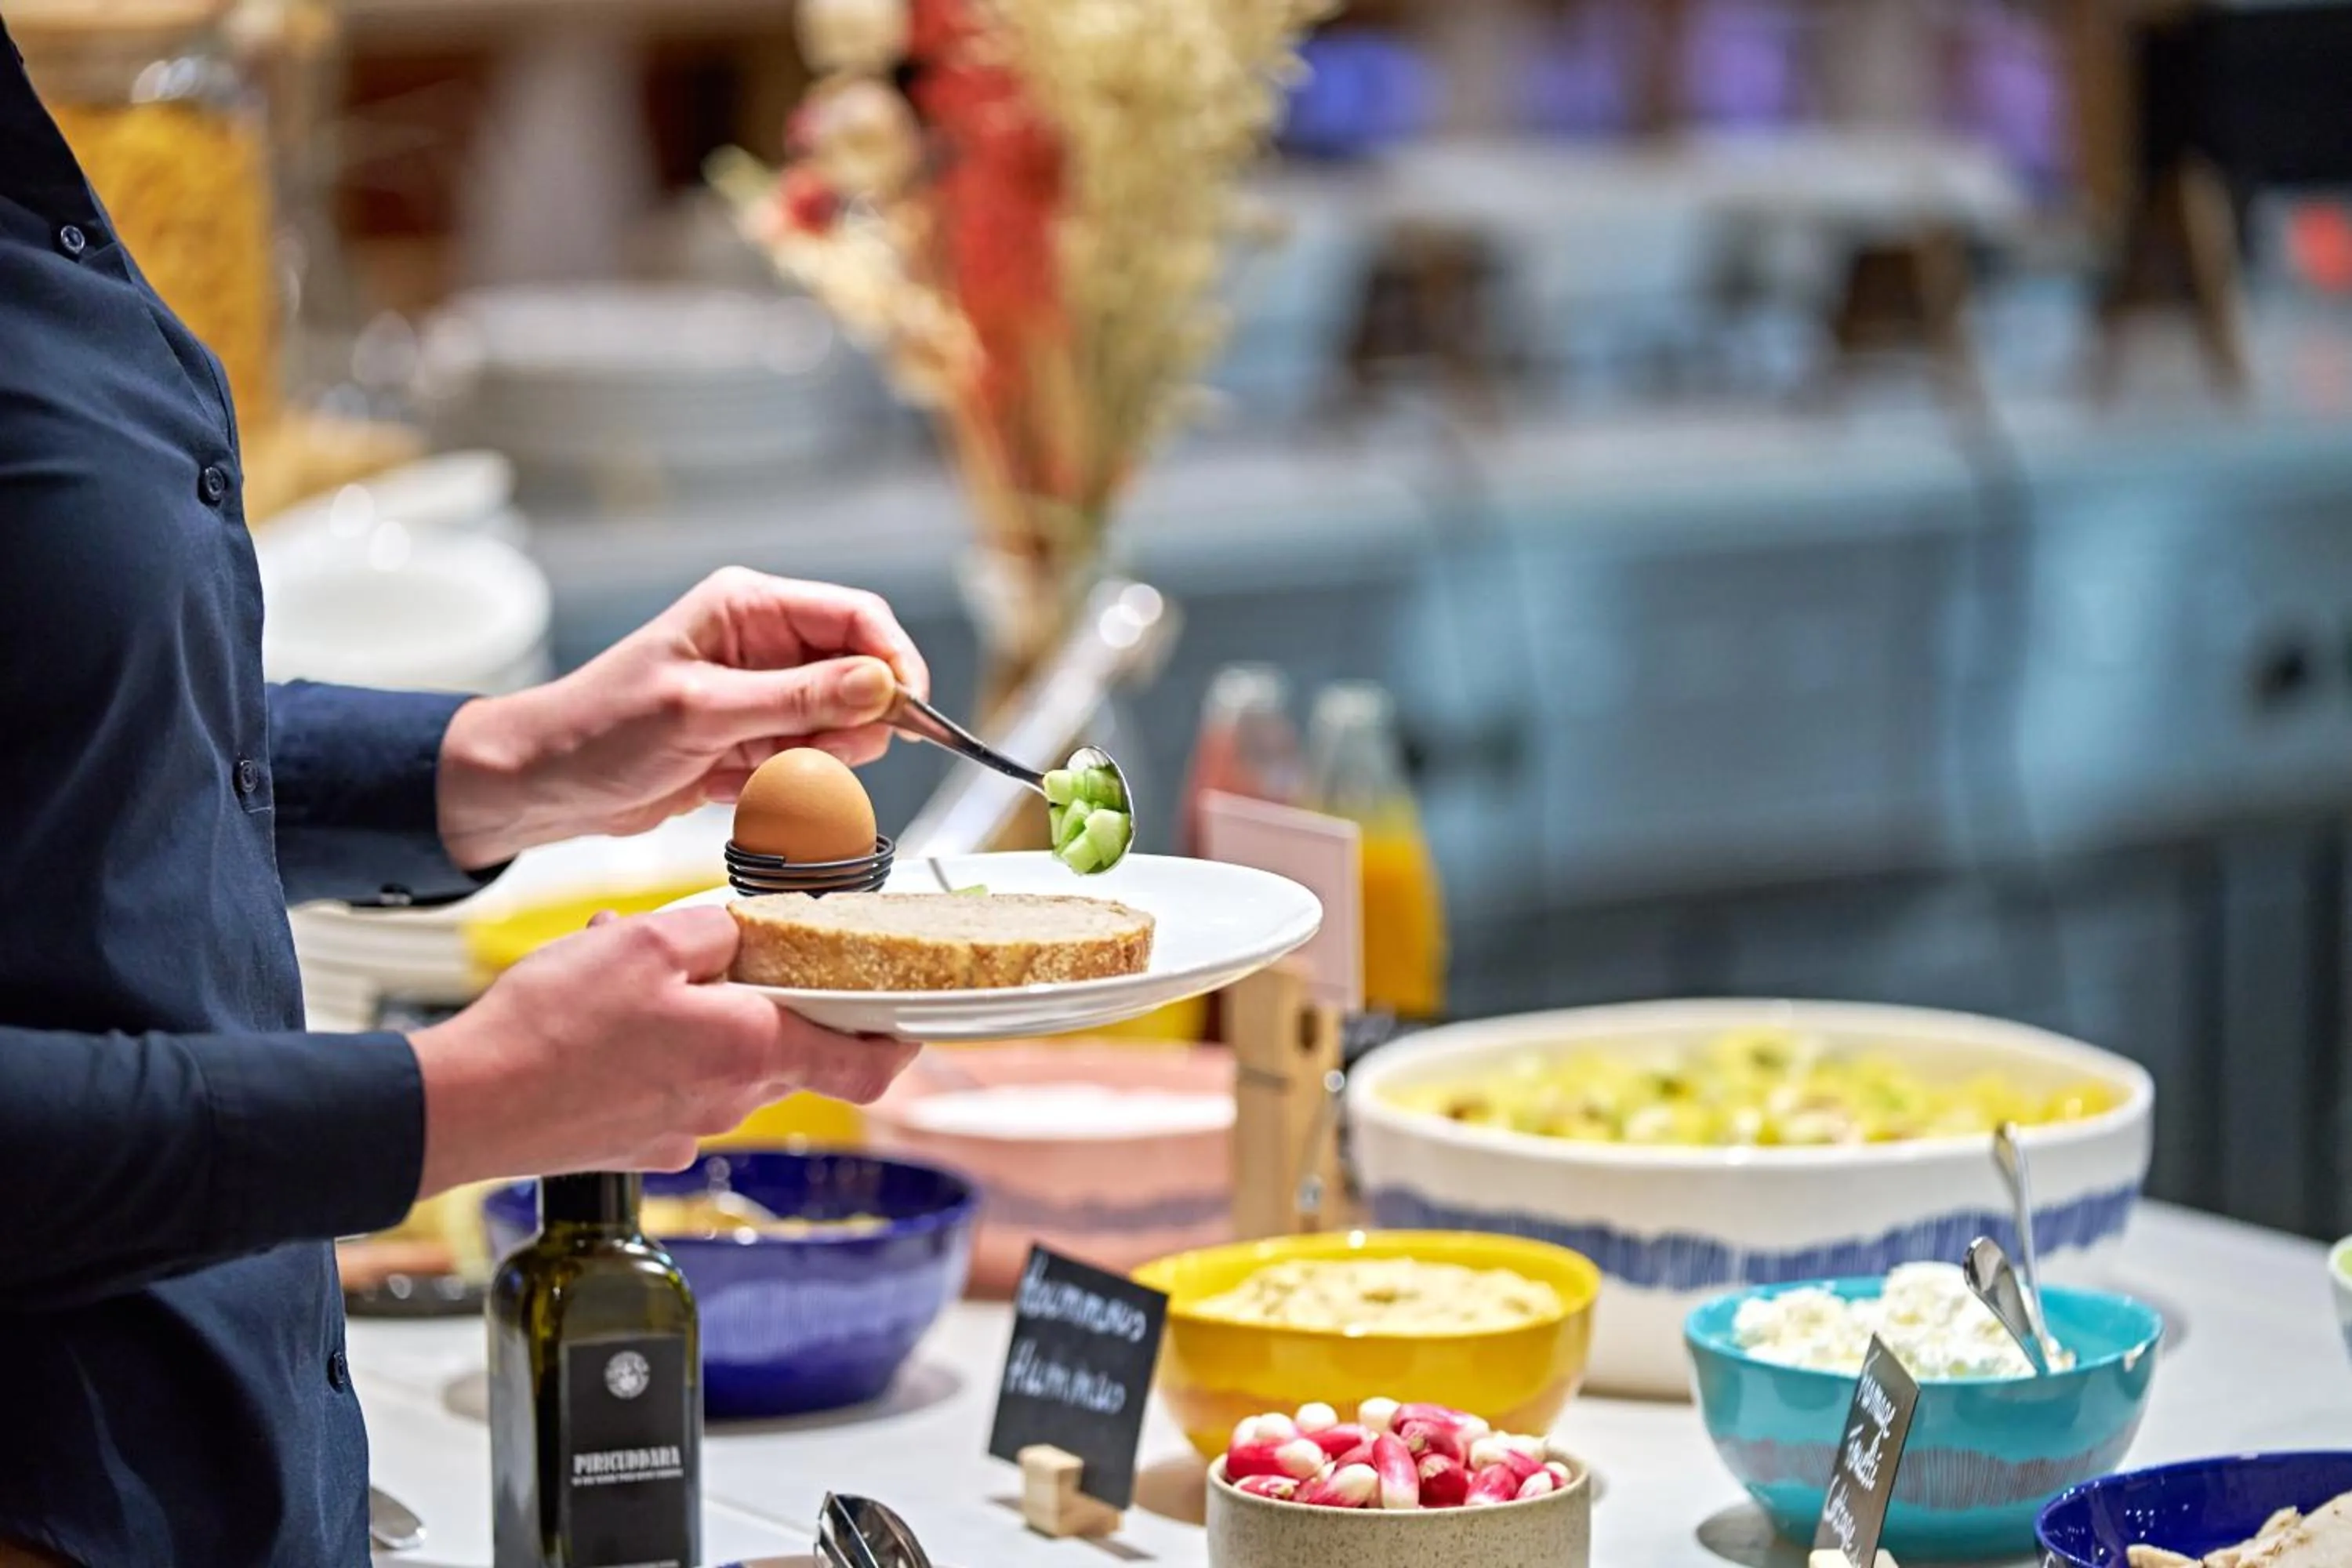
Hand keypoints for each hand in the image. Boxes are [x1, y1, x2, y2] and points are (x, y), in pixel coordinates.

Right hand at [407, 905, 917, 1193]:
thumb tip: (752, 928)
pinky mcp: (641, 1144)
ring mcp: (685, 1129)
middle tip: (731, 954)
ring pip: (729, 1063)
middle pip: (792, 1051)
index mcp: (753, 1050)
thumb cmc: (553, 1027)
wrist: (467, 1105)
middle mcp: (731, 1101)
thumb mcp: (649, 940)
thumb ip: (719, 928)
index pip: (867, 1064)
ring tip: (640, 974)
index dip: (897, 1040)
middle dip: (773, 998)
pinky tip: (609, 1017)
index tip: (906, 1013)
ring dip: (707, 1016)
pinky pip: (677, 1086)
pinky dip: (662, 1048)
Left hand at [435, 568, 929, 869]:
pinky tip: (733, 792)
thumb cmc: (601, 731)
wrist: (545, 785)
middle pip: (860, 677)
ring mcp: (762, 696)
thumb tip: (880, 684)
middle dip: (852, 726)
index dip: (894, 662)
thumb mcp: (703, 711)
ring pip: (839, 729)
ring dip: (815, 764)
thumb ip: (797, 698)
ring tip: (756, 778)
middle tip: (815, 758)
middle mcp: (764, 646)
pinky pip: (806, 765)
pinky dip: (785, 789)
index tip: (910, 713)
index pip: (858, 617)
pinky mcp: (754, 742)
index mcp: (750, 609)